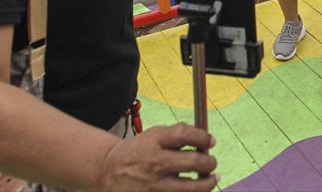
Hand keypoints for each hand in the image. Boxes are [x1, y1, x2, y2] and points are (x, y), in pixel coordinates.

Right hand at [97, 123, 217, 191]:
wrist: (109, 171)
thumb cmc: (138, 152)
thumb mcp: (153, 135)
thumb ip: (177, 134)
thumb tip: (205, 139)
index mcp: (154, 142)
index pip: (184, 134)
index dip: (203, 137)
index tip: (210, 141)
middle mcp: (154, 163)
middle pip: (194, 162)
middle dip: (210, 163)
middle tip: (212, 163)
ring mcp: (153, 185)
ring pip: (191, 188)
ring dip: (207, 184)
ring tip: (211, 179)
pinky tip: (194, 190)